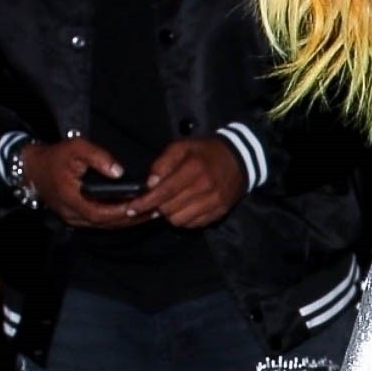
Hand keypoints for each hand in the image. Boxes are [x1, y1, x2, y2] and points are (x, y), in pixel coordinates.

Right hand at [21, 139, 148, 229]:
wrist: (32, 169)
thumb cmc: (56, 156)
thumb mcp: (76, 148)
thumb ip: (97, 158)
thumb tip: (119, 172)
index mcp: (71, 198)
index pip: (100, 212)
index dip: (122, 211)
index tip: (143, 204)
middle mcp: (71, 213)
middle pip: (106, 223)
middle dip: (132, 218)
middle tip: (157, 210)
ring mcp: (72, 218)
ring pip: (104, 225)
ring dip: (128, 221)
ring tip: (152, 212)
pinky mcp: (75, 217)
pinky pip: (99, 222)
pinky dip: (117, 219)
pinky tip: (134, 212)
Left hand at [131, 136, 245, 228]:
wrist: (240, 159)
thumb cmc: (206, 152)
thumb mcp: (183, 146)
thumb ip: (163, 163)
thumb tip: (150, 184)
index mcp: (193, 169)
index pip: (163, 192)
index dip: (144, 202)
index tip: (131, 208)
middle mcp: (205, 187)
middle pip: (169, 209)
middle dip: (158, 206)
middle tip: (158, 199)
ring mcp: (214, 202)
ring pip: (179, 220)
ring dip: (171, 214)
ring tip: (174, 202)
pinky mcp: (219, 212)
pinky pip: (193, 224)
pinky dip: (185, 218)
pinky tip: (187, 206)